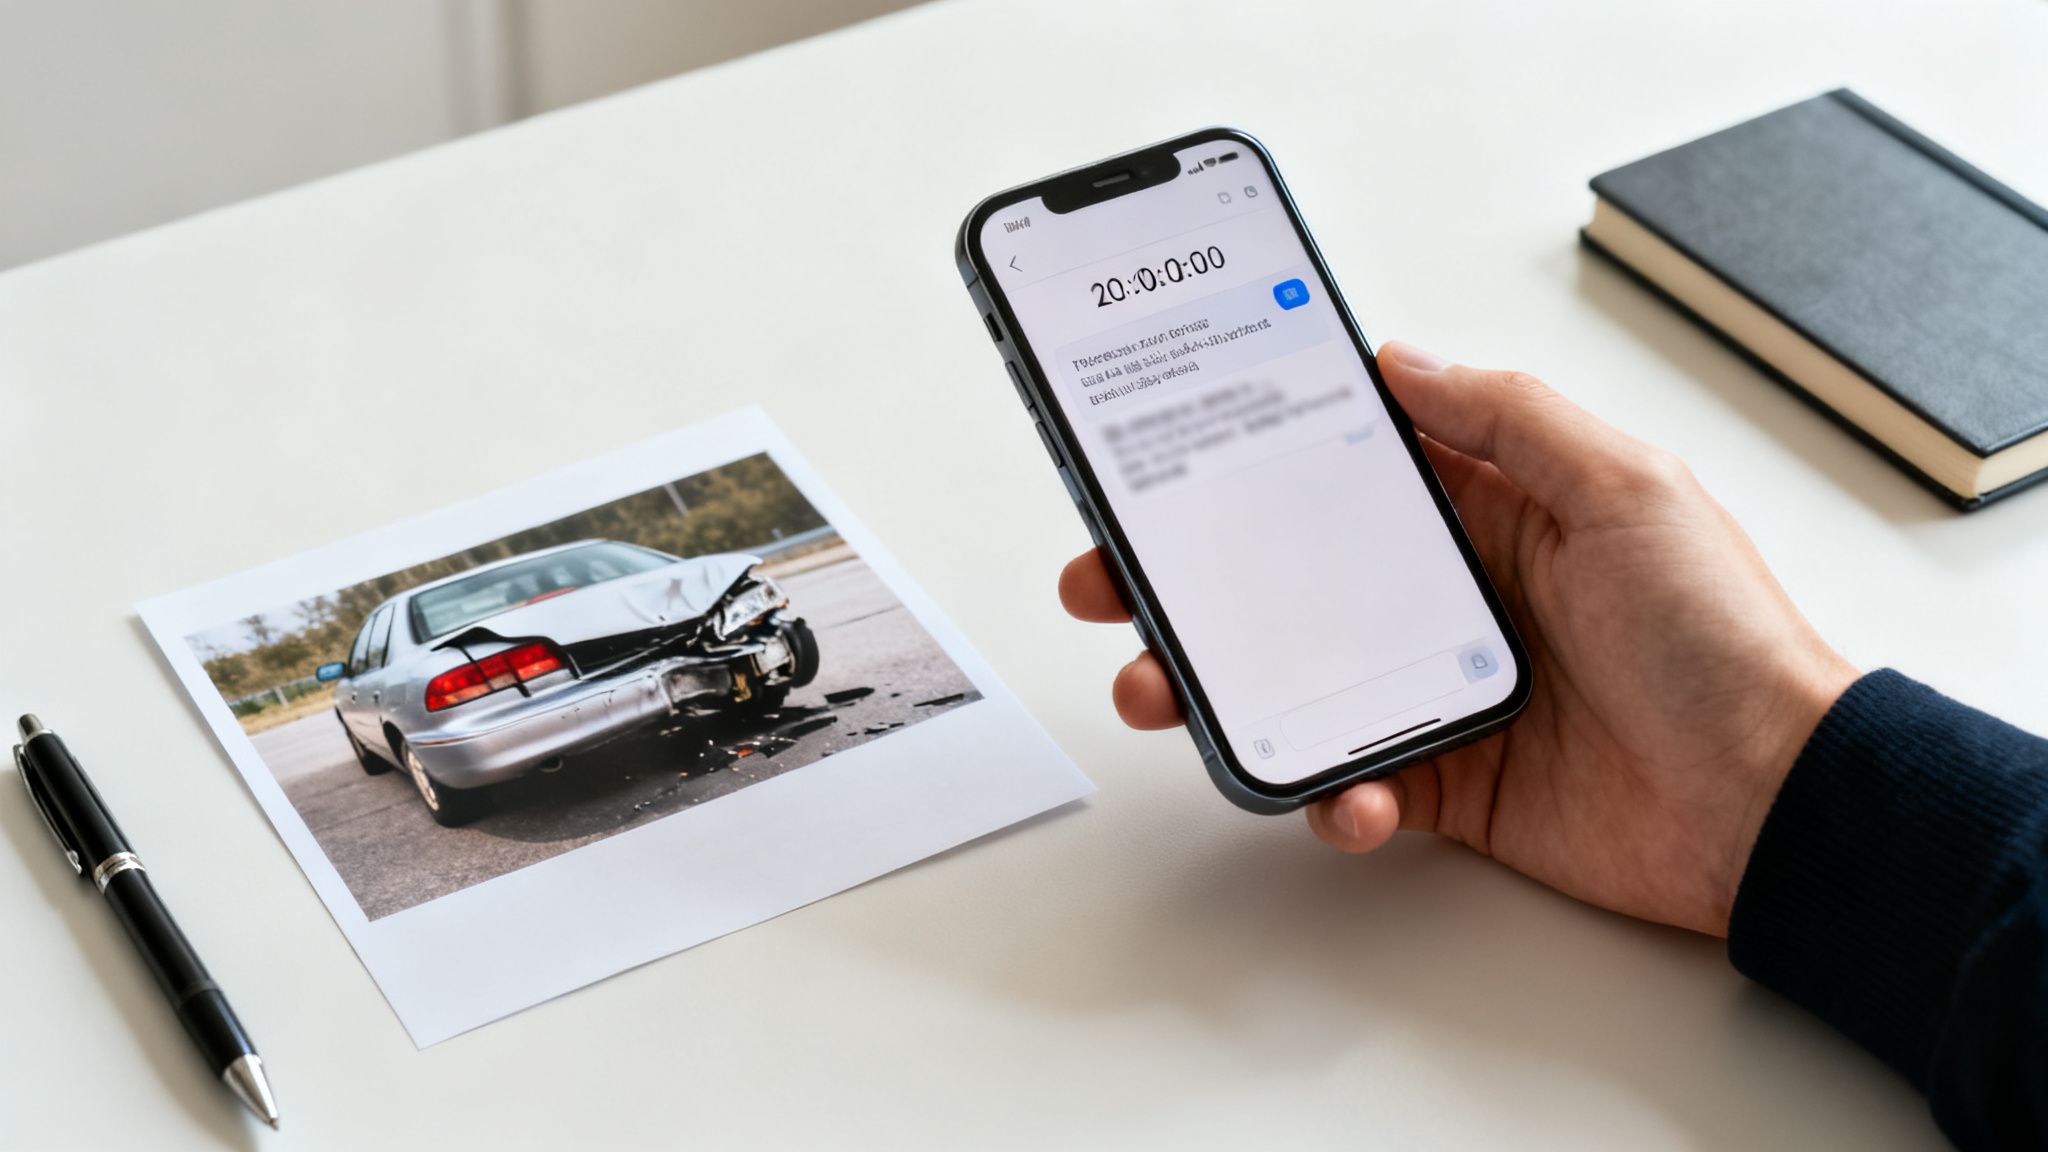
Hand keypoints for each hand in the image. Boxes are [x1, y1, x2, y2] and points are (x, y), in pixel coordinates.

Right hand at [1058, 342, 1857, 935]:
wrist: (1774, 806)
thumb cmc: (1720, 639)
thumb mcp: (1623, 488)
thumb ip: (1506, 416)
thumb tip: (1397, 359)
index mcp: (1490, 510)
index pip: (1341, 470)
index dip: (1248, 458)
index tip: (1166, 455)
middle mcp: (1451, 595)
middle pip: (1286, 576)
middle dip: (1188, 577)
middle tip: (1111, 578)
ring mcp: (1438, 689)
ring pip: (1292, 681)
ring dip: (1216, 687)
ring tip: (1162, 689)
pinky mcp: (1446, 782)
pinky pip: (1353, 782)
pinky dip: (1331, 794)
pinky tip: (1348, 796)